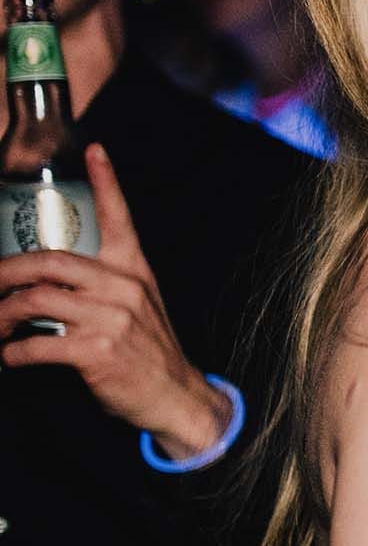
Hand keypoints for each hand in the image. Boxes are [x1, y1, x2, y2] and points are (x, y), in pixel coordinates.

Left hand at [0, 144, 230, 459]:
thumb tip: (45, 283)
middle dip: (4, 271)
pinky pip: (37, 344)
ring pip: (35, 300)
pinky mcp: (97, 351)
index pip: (120, 217)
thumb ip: (101, 287)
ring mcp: (111, 318)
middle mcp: (123, 287)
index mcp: (133, 271)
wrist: (173, 395)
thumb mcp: (136, 308)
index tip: (94, 150)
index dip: (106, 181)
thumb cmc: (146, 353)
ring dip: (1, 315)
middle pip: (49, 261)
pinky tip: (8, 357)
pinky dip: (12, 353)